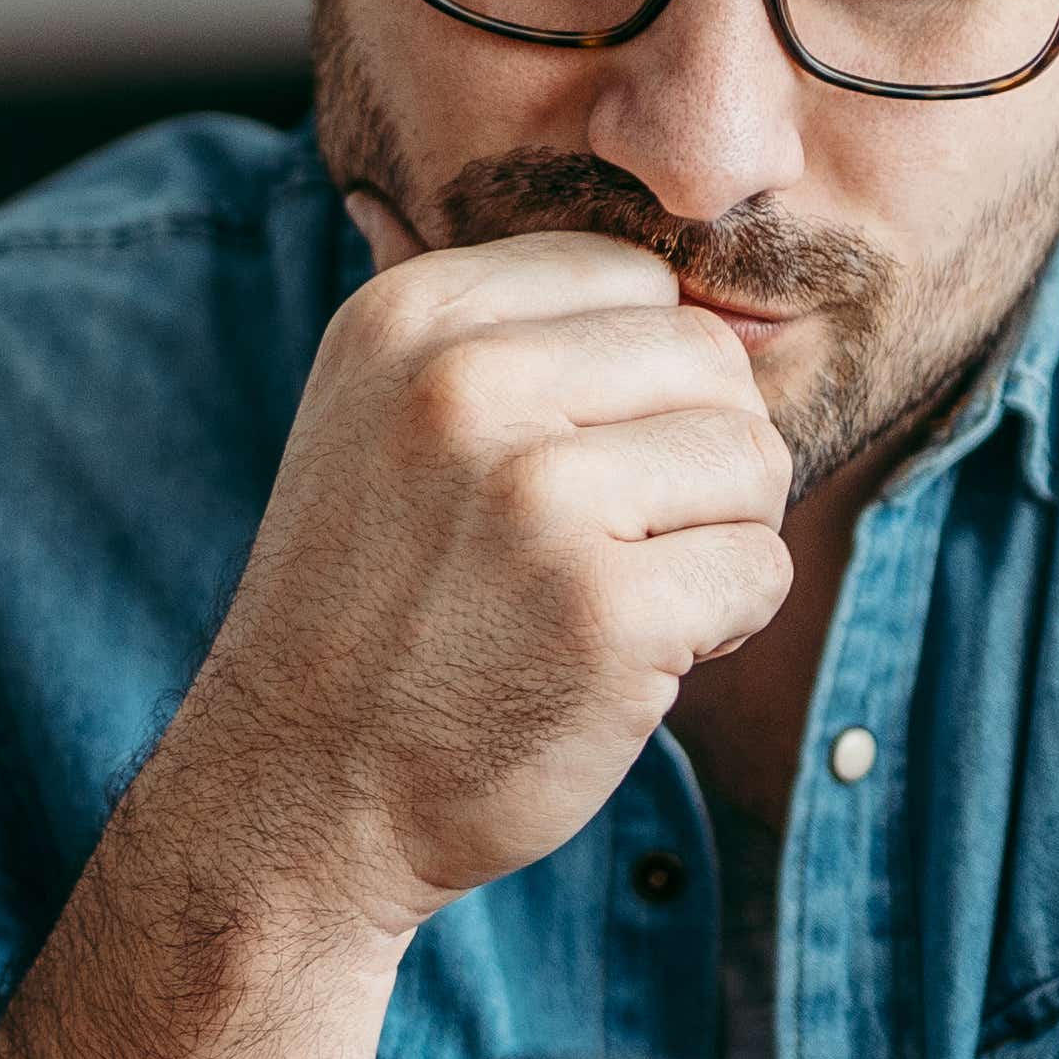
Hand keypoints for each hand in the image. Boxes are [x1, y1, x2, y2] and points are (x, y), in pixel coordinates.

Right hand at [165, 217, 792, 943]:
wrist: (298, 791)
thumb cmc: (372, 604)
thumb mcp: (380, 413)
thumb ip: (501, 330)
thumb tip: (684, 268)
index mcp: (411, 318)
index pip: (633, 276)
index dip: (638, 380)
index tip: (577, 462)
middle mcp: (464, 385)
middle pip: (708, 358)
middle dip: (694, 455)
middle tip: (618, 542)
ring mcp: (536, 499)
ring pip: (752, 459)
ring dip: (716, 538)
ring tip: (619, 594)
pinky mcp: (605, 611)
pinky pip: (760, 569)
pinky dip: (722, 625)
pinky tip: (633, 658)